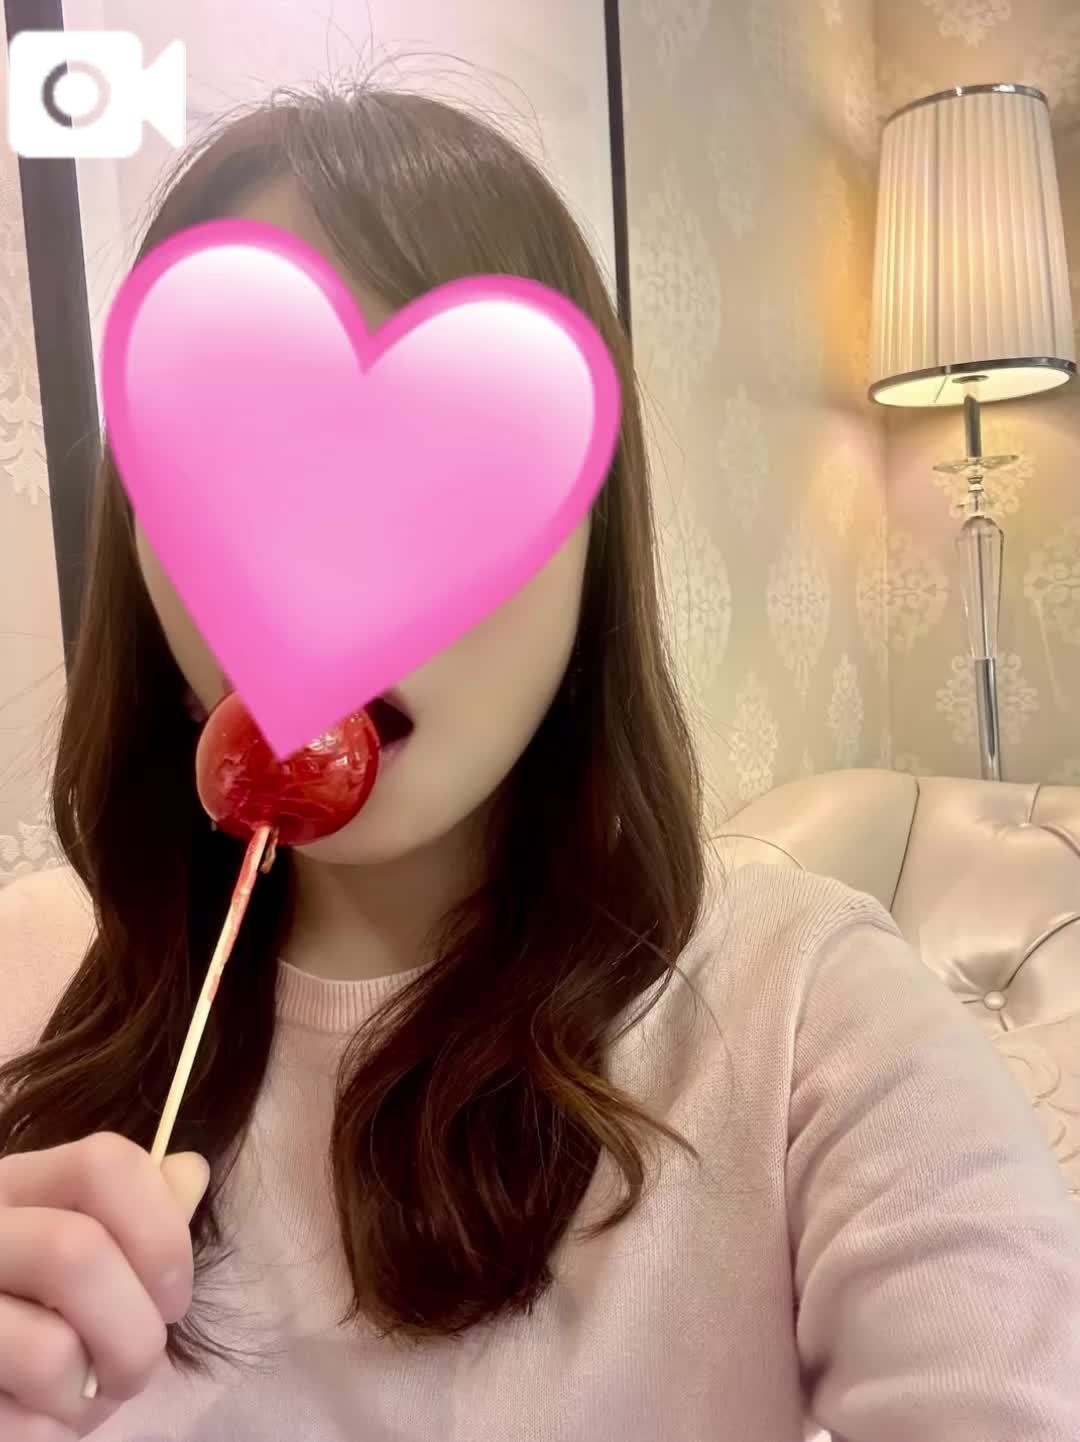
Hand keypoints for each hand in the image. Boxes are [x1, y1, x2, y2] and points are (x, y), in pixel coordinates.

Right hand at [0, 1134, 208, 1439]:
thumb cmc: (43, 1307)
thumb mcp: (91, 1248)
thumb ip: (143, 1214)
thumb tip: (190, 1174)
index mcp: (19, 1186)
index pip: (103, 1165)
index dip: (162, 1232)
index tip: (174, 1297)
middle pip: (77, 1254)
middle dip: (138, 1330)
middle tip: (141, 1364)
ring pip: (51, 1351)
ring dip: (95, 1392)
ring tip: (89, 1394)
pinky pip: (22, 1423)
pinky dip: (56, 1432)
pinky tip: (44, 1413)